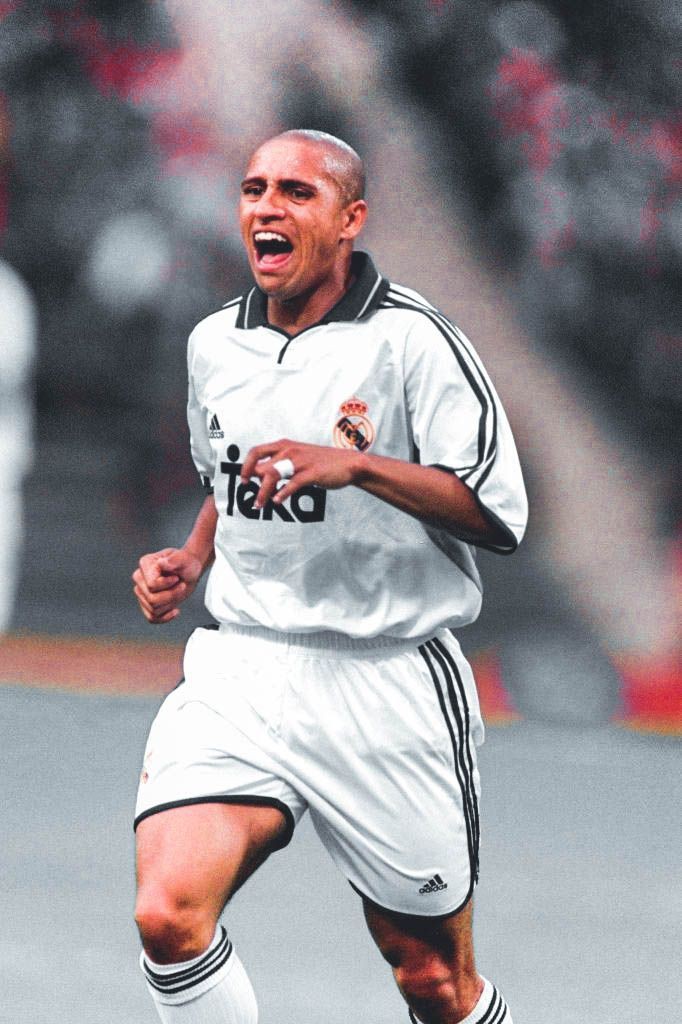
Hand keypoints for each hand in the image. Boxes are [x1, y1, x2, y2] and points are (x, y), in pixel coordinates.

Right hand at [132, 547, 203, 623]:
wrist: (189, 572)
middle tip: (181, 585)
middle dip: (172, 595)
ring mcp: (141, 592)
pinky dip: (165, 617)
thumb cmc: (186, 563)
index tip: (176, 578)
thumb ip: (174, 560)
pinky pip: (152, 618)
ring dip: (171, 603)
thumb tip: (161, 563)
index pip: (152, 585)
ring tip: (178, 592)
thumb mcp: (184, 559)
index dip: (167, 585)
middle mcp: (140, 578)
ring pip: (154, 610)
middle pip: (152, 600)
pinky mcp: (146, 604)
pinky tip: (174, 610)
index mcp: (145, 564)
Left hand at [240, 439, 363, 508]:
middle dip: (253, 484)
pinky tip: (277, 502)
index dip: (246, 466)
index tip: (243, 480)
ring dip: (262, 492)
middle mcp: (290, 451)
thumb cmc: (321, 462)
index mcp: (285, 445)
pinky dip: (282, 494)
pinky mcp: (312, 473)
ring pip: (273, 475)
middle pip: (262, 467)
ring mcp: (301, 461)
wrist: (348, 463)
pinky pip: (292, 484)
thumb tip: (260, 476)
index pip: (256, 451)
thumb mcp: (298, 457)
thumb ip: (280, 463)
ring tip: (259, 505)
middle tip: (253, 499)